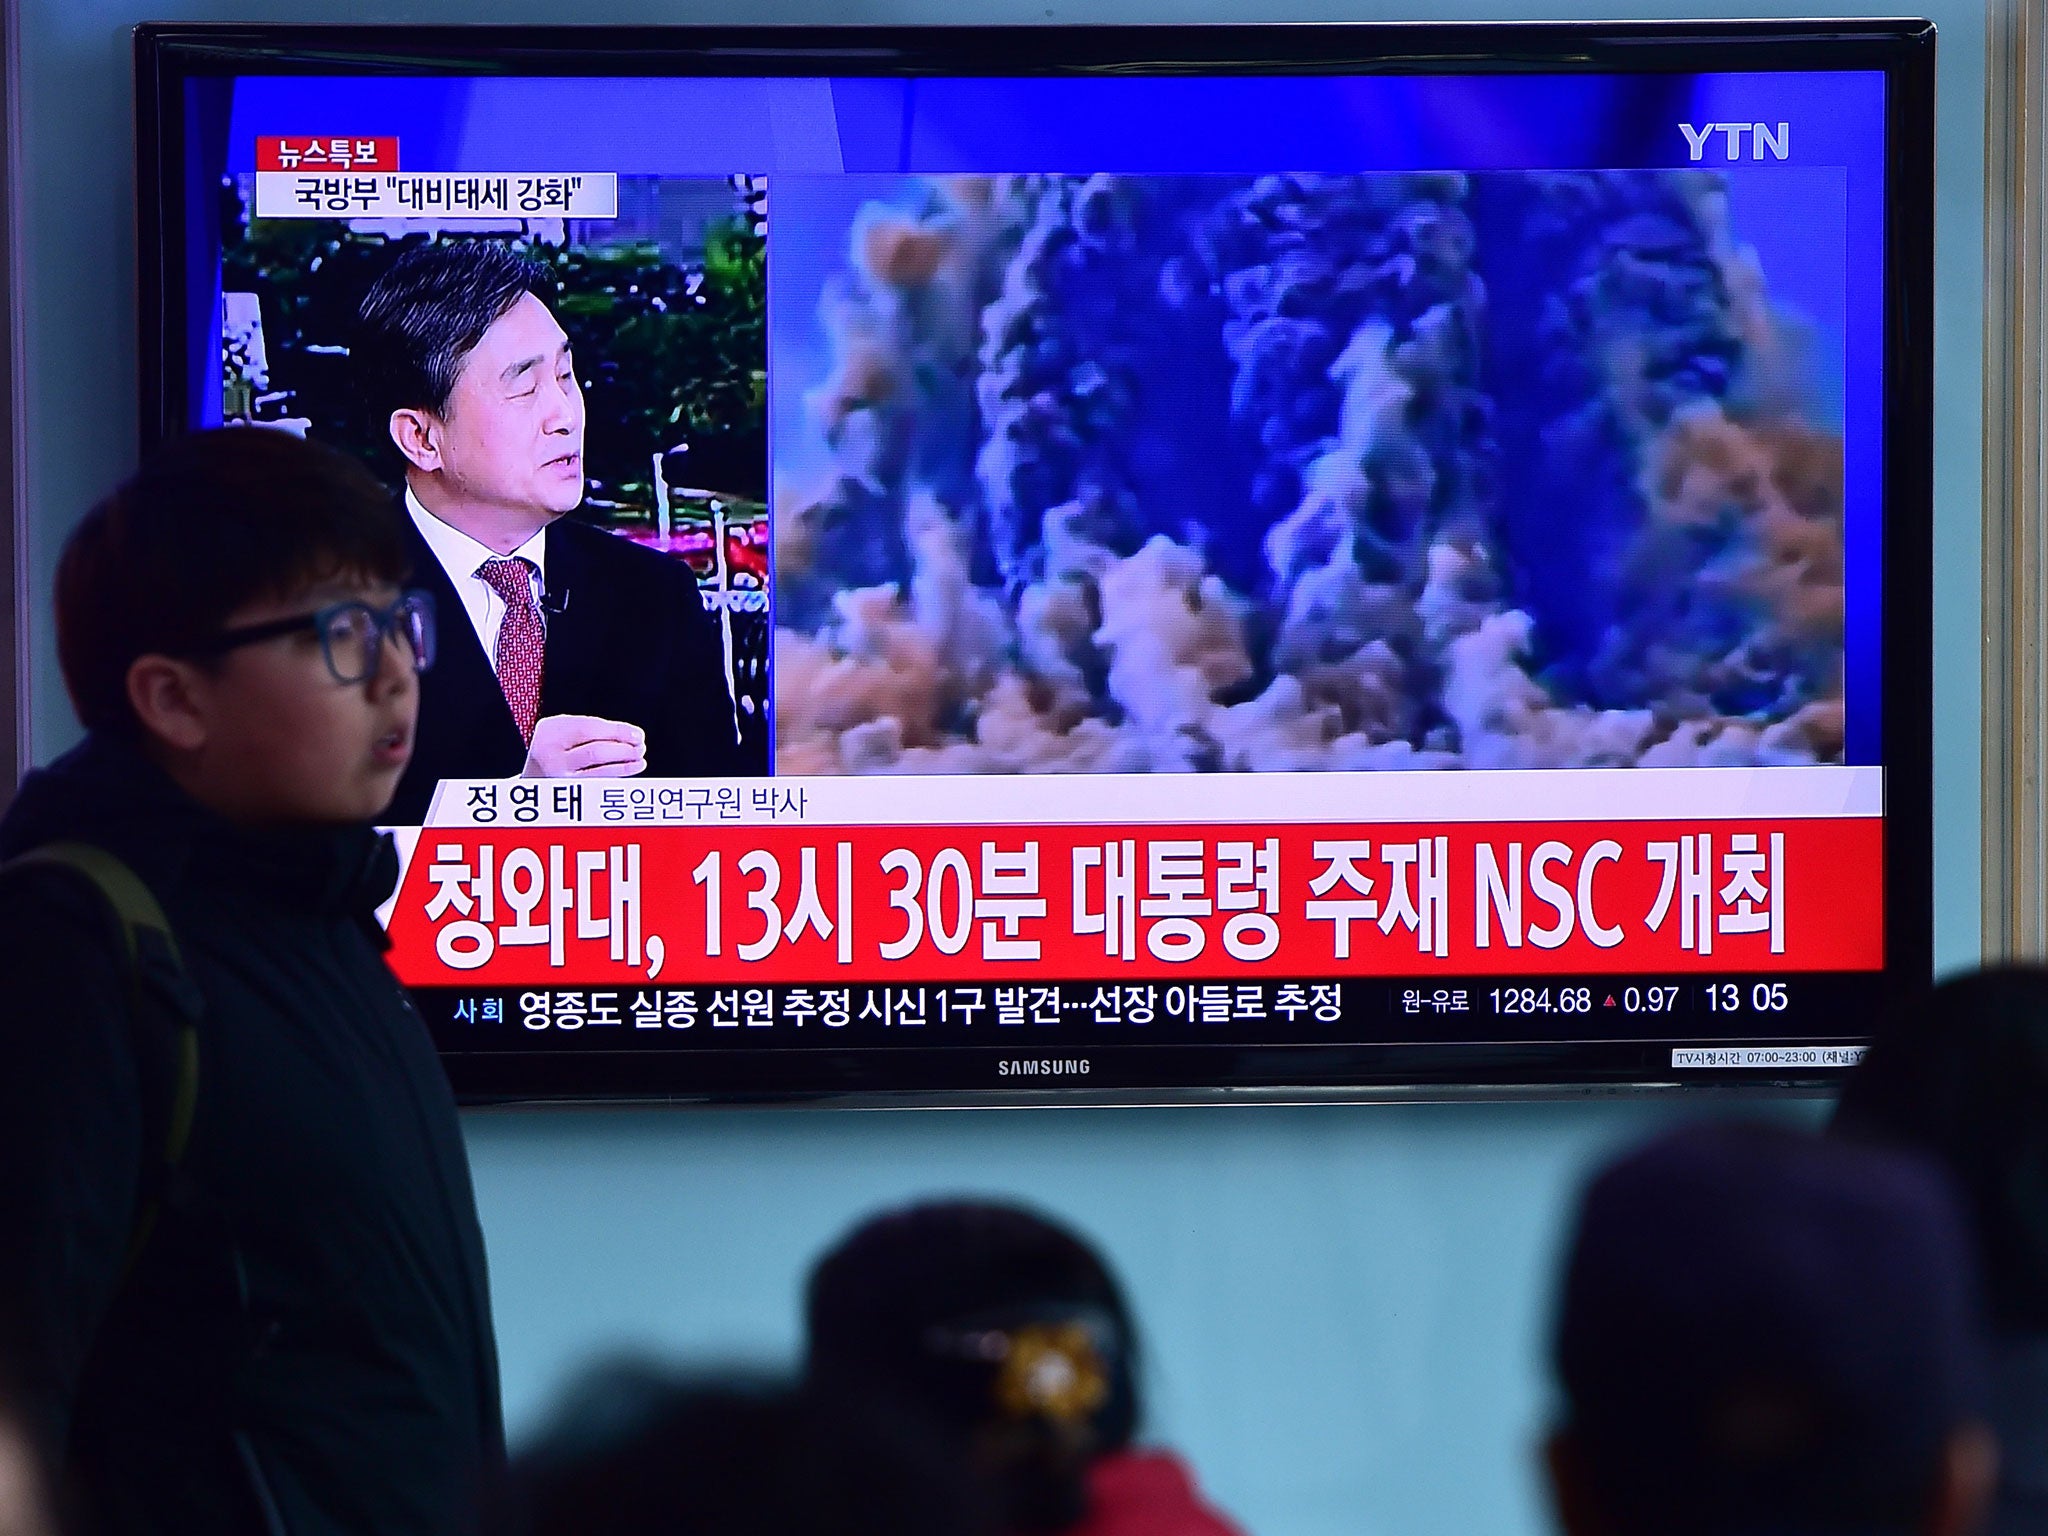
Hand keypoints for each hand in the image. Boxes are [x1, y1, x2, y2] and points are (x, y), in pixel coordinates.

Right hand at [522, 714, 647, 777]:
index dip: (618, 731)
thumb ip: (591, 728)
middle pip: (596, 752)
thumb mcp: (563, 728)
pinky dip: (618, 775)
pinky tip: (631, 768)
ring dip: (625, 764)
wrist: (531, 774)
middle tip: (640, 747)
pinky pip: (599, 783)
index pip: (590, 729)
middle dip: (624, 749)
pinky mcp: (568, 794)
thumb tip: (630, 735)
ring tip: (639, 758)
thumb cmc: (555, 746)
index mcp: (551, 732)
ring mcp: (558, 778)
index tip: (637, 734)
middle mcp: (551, 756)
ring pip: (599, 770)